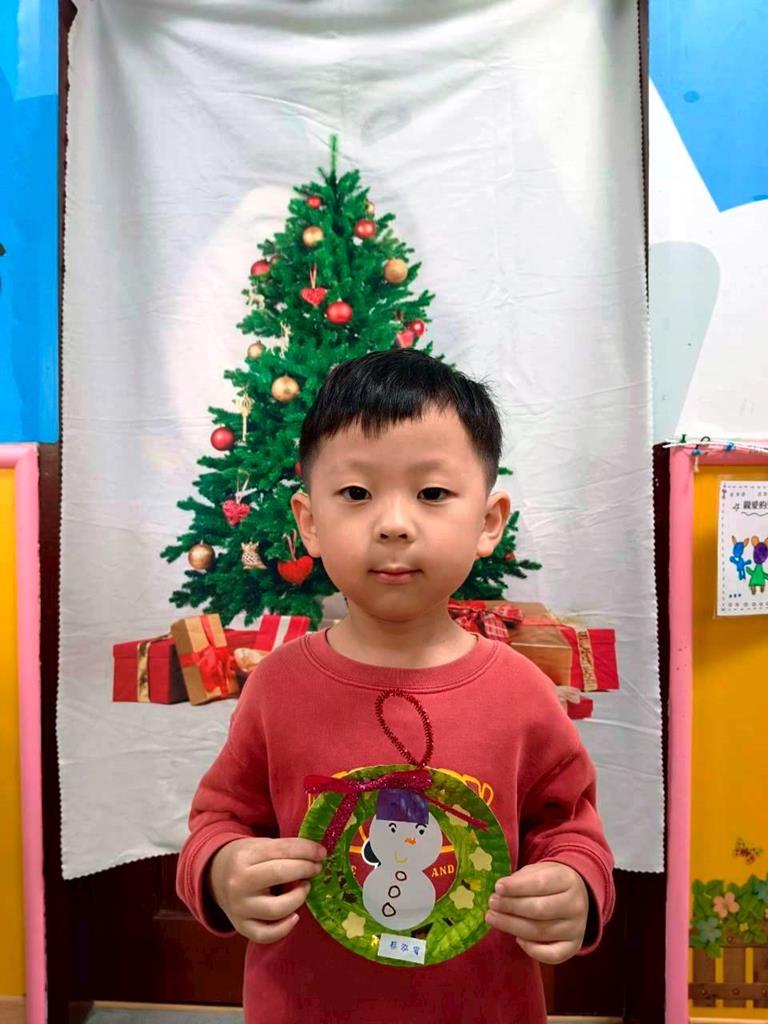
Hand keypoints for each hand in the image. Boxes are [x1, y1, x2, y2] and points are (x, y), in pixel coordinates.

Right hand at [209, 836, 325, 943]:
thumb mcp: (259, 846)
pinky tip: (295, 916)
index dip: (306, 850)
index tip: (321, 852)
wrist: (216, 878)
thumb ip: (283, 850)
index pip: (281, 849)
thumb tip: (318, 854)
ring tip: (305, 887)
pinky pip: (265, 935)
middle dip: (305, 869)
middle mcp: (239, 883)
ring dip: (298, 897)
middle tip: (317, 868)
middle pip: (279, 874)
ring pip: (276, 909)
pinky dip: (284, 928)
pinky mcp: (241, 927)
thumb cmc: (247, 860)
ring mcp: (239, 908)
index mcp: (244, 857)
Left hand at [485, 860, 588, 964]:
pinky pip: (552, 955)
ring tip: (493, 918)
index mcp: (567, 880)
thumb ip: (521, 880)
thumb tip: (500, 892)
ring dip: (512, 926)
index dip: (517, 887)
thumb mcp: (538, 871)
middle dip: (511, 907)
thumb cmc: (550, 882)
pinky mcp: (573, 947)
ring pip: (540, 932)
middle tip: (492, 904)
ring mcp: (576, 928)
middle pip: (539, 910)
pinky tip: (517, 939)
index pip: (540, 884)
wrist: (578, 896)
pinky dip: (532, 950)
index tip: (498, 887)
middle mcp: (576, 905)